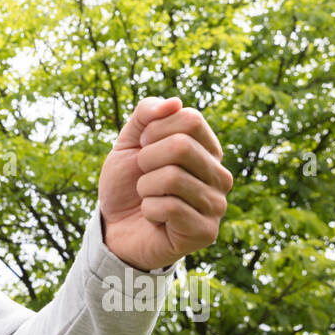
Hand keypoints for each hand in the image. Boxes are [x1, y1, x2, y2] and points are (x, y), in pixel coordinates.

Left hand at [97, 97, 232, 271]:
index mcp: (208, 149)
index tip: (143, 148)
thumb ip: (146, 114)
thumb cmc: (126, 183)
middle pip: (182, 146)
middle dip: (146, 159)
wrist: (114, 227)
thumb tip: (175, 102)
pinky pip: (169, 207)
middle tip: (142, 175)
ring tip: (148, 197)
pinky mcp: (206, 232)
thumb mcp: (129, 141)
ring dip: (145, 187)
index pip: (190, 119)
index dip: (153, 131)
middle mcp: (220, 175)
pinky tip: (153, 217)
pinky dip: (149, 209)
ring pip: (173, 177)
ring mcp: (217, 205)